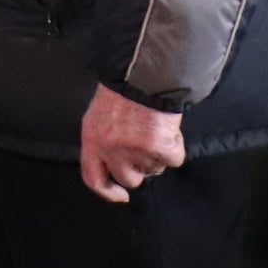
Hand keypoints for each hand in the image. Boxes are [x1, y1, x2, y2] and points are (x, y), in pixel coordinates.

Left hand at [79, 83, 186, 202]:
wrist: (144, 72)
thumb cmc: (122, 89)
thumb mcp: (100, 114)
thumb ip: (104, 141)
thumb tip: (113, 164)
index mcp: (92, 140)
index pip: (94, 179)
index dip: (108, 192)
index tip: (121, 195)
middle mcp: (111, 150)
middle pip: (129, 179)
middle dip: (140, 168)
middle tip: (144, 147)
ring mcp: (136, 151)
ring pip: (154, 169)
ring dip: (157, 154)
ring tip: (153, 127)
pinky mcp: (159, 148)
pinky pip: (174, 159)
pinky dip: (175, 146)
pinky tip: (168, 127)